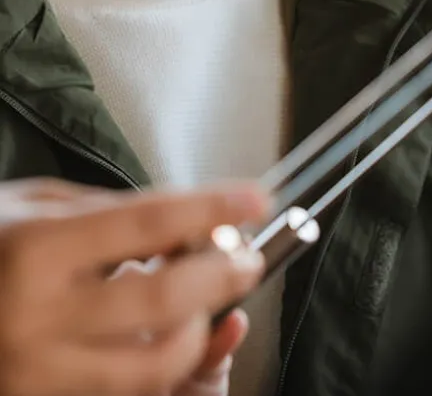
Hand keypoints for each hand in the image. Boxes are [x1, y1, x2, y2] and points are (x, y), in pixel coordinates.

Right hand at [0, 178, 267, 395]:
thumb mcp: (31, 204)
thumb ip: (106, 211)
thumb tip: (183, 221)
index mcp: (38, 248)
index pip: (149, 222)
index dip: (213, 208)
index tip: (256, 199)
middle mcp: (36, 316)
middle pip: (163, 300)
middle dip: (222, 275)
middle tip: (247, 258)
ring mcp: (33, 372)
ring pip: (151, 366)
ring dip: (198, 333)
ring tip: (209, 305)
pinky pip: (119, 394)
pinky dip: (156, 368)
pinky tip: (166, 340)